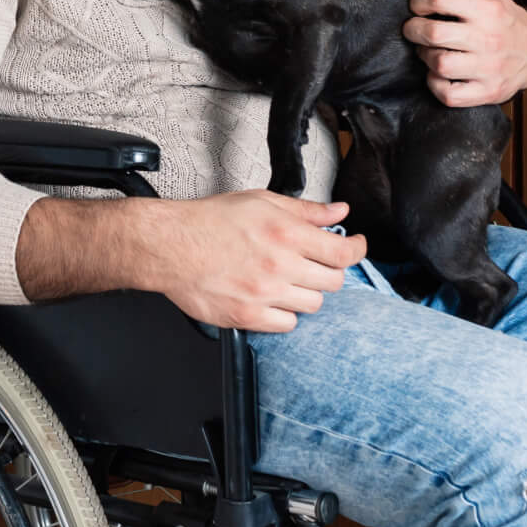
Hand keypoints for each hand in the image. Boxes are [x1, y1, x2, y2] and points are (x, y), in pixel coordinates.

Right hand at [139, 191, 367, 333]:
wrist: (170, 246)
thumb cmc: (209, 222)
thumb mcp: (261, 201)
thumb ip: (306, 210)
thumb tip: (338, 211)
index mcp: (287, 233)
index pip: (343, 253)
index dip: (357, 250)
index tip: (355, 247)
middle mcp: (280, 265)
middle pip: (333, 281)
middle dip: (328, 271)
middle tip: (314, 263)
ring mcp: (265, 294)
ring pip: (313, 305)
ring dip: (306, 292)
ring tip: (287, 280)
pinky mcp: (248, 316)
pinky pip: (286, 324)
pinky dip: (284, 313)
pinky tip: (271, 298)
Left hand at [403, 0, 526, 107]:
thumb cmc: (503, 18)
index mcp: (488, 8)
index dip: (418, 0)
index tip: (417, 5)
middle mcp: (489, 38)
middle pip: (433, 33)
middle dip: (413, 29)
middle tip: (415, 28)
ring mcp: (488, 68)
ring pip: (438, 64)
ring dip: (425, 56)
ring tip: (430, 50)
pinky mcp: (486, 92)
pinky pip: (448, 94)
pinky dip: (436, 84)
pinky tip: (439, 73)